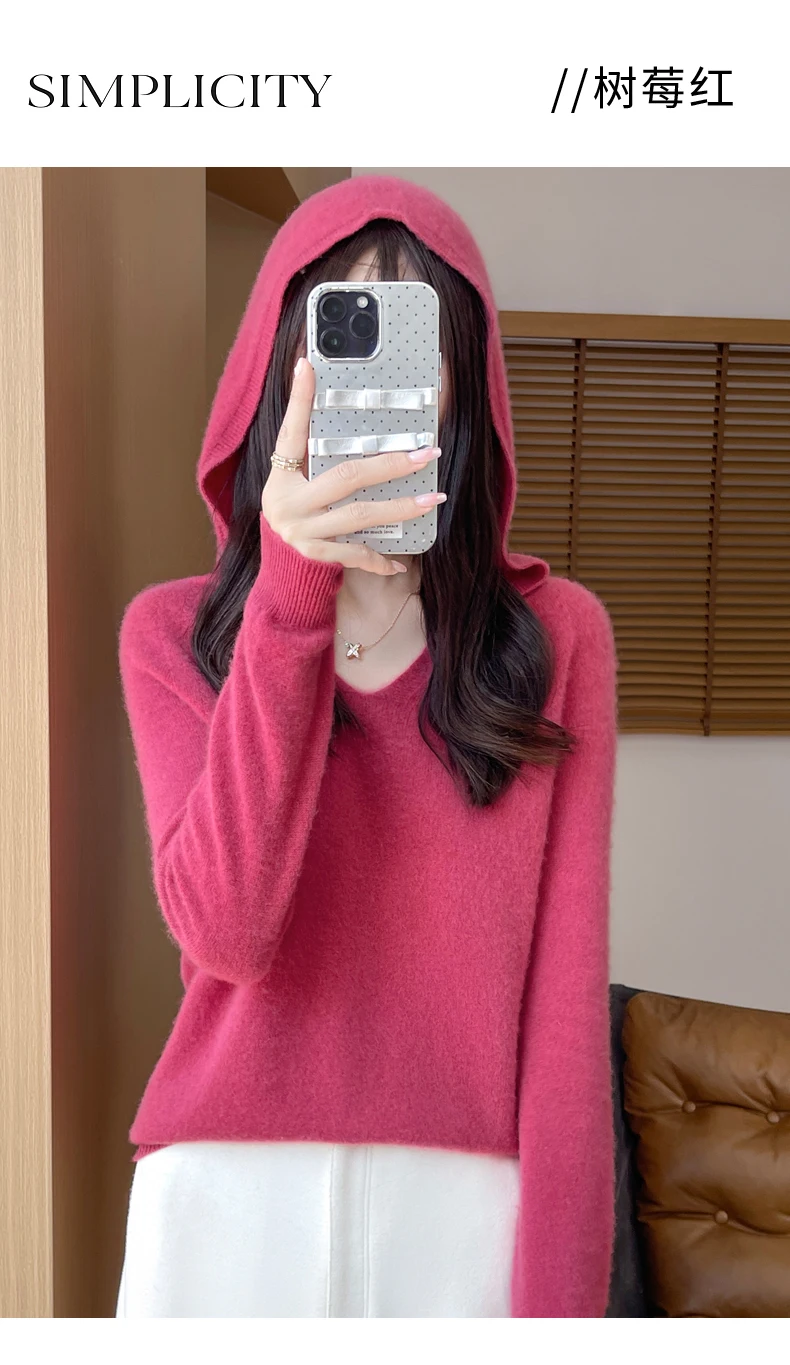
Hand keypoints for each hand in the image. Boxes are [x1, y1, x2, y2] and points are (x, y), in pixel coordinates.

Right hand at [261, 357, 443, 576]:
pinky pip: (355, 554)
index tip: (308, 366)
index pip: (291, 431)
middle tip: (426, 454)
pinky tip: (399, 560)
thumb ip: (306, 444)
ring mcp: (304, 531)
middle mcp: (291, 502)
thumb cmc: (293, 509)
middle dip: (391, 464)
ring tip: (432, 499)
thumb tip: (314, 386)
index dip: (300, 400)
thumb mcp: (291, 477)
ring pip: (360, 516)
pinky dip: (378, 558)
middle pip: (347, 477)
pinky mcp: (317, 556)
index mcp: (282, 475)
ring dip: (399, 508)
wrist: (279, 566)